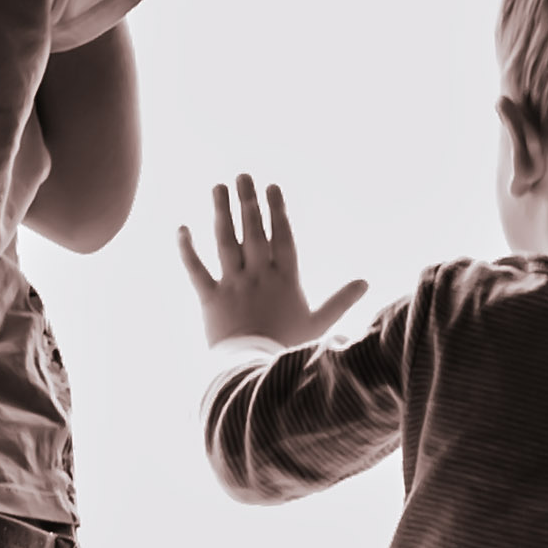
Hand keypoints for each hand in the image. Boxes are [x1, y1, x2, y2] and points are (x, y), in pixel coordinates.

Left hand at [176, 175, 364, 353]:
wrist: (256, 371)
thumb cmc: (289, 350)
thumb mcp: (320, 325)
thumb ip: (341, 300)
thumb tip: (365, 282)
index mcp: (285, 279)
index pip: (281, 236)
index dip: (276, 210)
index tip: (271, 187)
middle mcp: (258, 276)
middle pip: (252, 231)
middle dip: (248, 201)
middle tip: (243, 176)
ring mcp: (233, 285)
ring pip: (225, 242)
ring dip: (221, 213)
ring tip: (218, 188)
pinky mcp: (210, 299)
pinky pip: (196, 270)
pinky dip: (187, 250)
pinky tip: (182, 229)